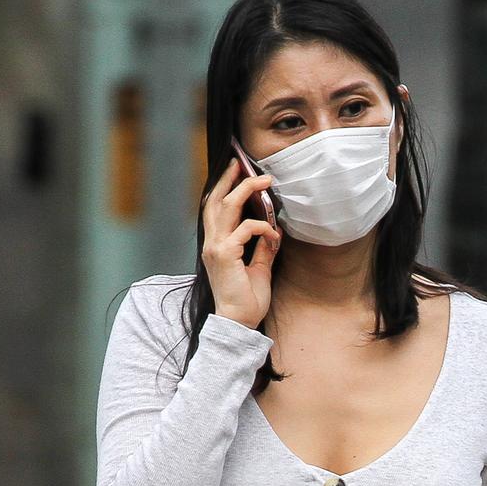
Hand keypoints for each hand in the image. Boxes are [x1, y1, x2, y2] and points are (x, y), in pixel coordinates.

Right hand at [200, 157, 281, 329]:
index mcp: (216, 245)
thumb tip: (273, 230)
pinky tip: (274, 235)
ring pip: (227, 208)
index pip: (215, 209)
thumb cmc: (247, 299)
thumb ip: (262, 248)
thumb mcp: (258, 268)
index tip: (236, 170)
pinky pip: (245, 229)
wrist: (239, 322)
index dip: (223, 187)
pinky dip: (262, 227)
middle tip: (242, 163)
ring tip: (263, 181)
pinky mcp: (225, 255)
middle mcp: (212, 243)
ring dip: (245, 190)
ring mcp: (216, 248)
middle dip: (230, 179)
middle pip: (216, 201)